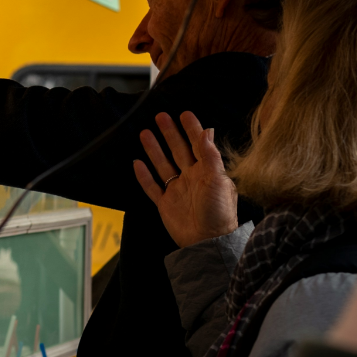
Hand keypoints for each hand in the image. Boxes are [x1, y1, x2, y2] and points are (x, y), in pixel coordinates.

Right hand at [133, 111, 238, 248]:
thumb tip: (207, 131)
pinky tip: (137, 163)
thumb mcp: (219, 181)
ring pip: (163, 165)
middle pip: (178, 151)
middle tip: (161, 116)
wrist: (207, 242)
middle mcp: (192, 178)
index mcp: (207, 172)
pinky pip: (152, 186)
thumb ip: (211, 156)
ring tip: (145, 133)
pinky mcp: (165, 204)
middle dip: (170, 133)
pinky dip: (143, 175)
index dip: (192, 129)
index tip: (185, 114)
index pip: (199, 145)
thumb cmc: (219, 213)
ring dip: (154, 149)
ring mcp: (177, 190)